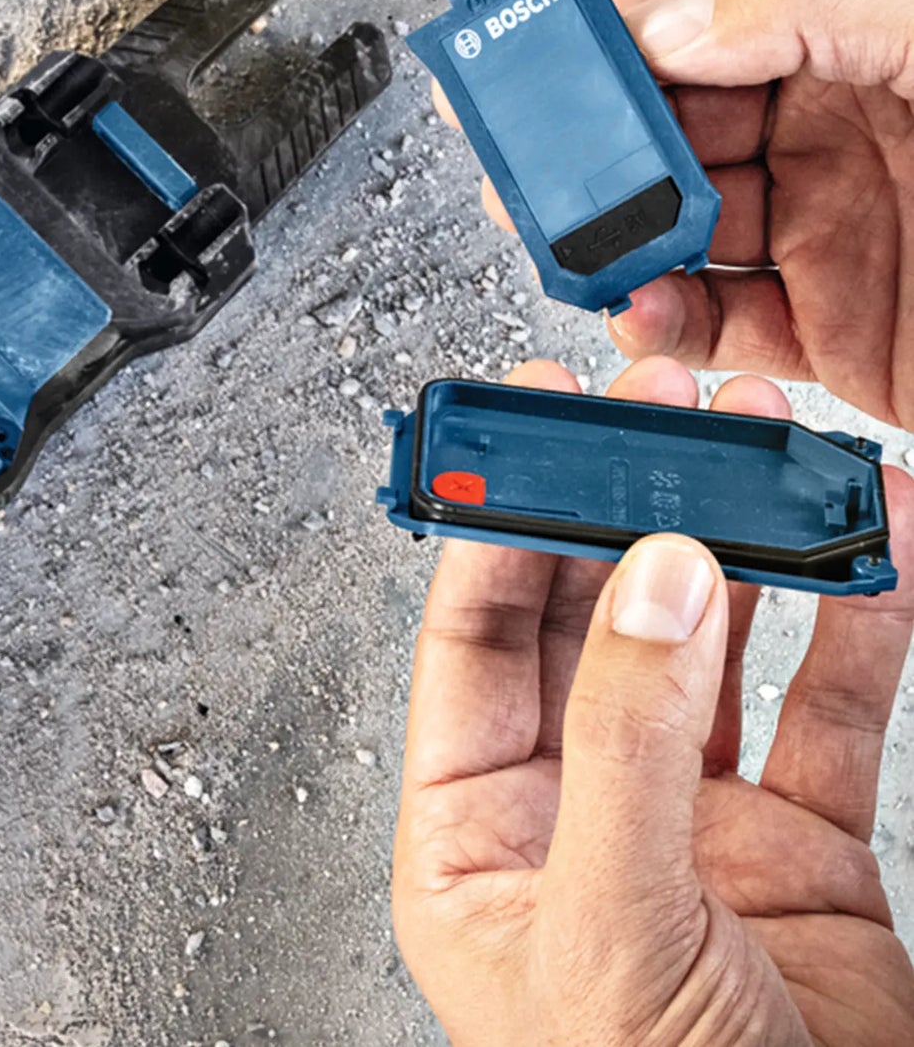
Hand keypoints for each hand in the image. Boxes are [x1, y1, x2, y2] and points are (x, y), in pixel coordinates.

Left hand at [392, 356, 913, 1046]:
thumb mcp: (607, 926)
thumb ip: (624, 743)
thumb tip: (650, 575)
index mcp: (475, 832)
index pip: (470, 641)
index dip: (498, 525)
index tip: (528, 433)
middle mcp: (573, 806)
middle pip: (586, 616)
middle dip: (620, 506)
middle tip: (651, 412)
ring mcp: (689, 820)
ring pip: (707, 646)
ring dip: (737, 545)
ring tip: (759, 446)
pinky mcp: (798, 846)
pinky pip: (826, 711)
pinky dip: (854, 626)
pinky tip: (869, 551)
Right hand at [437, 0, 913, 426]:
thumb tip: (671, 27)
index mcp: (852, 39)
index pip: (703, 19)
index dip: (614, 33)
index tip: (538, 48)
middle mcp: (831, 134)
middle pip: (667, 130)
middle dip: (588, 145)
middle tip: (524, 155)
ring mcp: (827, 234)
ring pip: (673, 230)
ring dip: (609, 238)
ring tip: (564, 238)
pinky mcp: (833, 333)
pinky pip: (715, 326)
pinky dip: (659, 323)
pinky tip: (637, 304)